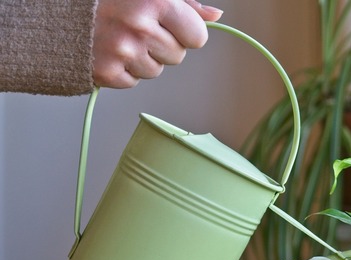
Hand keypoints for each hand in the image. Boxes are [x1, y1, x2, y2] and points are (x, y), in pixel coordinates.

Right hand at [92, 0, 222, 88]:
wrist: (55, 15)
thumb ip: (185, 4)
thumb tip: (215, 16)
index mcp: (155, 1)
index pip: (198, 36)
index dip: (186, 33)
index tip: (170, 25)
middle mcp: (140, 26)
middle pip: (178, 56)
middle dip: (163, 46)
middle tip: (137, 30)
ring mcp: (123, 51)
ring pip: (157, 70)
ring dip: (143, 58)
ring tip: (120, 38)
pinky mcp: (108, 72)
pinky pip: (134, 81)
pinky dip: (123, 70)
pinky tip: (108, 50)